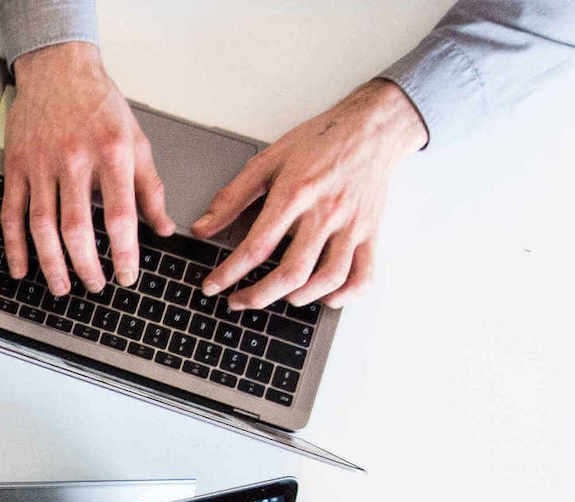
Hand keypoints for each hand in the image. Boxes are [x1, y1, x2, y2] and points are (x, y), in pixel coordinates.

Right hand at [1, 42, 173, 294]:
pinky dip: (15, 246)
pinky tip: (22, 269)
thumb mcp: (136, 140)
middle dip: (86, 266)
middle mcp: (75, 160)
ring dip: (52, 264)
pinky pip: (12, 214)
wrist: (58, 70)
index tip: (126, 276)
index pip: (120, 215)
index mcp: (112, 153)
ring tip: (63, 287)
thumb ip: (150, 187)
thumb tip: (163, 228)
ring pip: (42, 226)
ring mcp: (41, 165)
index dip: (123, 253)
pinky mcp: (16, 167)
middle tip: (96, 286)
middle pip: (77, 228)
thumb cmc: (99, 104)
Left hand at [197, 79, 425, 309]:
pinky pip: (364, 274)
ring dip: (299, 298)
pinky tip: (324, 298)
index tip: (212, 287)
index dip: (229, 273)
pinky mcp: (371, 232)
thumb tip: (202, 227)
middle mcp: (325, 213)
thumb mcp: (268, 160)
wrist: (372, 127)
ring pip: (328, 278)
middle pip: (291, 272)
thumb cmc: (320, 142)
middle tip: (237, 301)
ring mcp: (352, 226)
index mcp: (295, 194)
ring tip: (278, 298)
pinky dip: (345, 295)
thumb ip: (233, 196)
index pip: (257, 246)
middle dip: (258, 296)